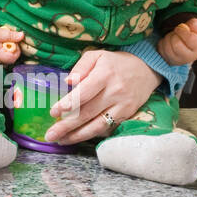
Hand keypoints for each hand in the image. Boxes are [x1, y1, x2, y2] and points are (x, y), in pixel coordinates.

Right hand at [0, 22, 23, 63]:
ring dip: (9, 44)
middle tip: (8, 37)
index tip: (14, 41)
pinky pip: (5, 51)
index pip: (14, 57)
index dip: (17, 49)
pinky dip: (5, 44)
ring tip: (3, 37)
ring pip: (9, 53)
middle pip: (12, 56)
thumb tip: (22, 36)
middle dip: (13, 46)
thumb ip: (11, 35)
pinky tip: (0, 39)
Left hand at [44, 49, 158, 144]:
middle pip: (88, 112)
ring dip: (77, 135)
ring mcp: (122, 105)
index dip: (68, 104)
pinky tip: (76, 137)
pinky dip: (91, 134)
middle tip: (50, 135)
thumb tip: (68, 81)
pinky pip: (106, 128)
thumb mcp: (97, 55)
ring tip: (61, 140)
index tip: (53, 112)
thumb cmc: (115, 62)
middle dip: (67, 126)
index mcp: (105, 74)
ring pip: (97, 125)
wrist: (146, 69)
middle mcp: (115, 91)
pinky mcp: (127, 114)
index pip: (84, 92)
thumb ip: (81, 66)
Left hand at [157, 18, 196, 65]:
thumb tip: (188, 26)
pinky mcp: (168, 60)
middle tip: (176, 33)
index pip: (190, 39)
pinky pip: (161, 49)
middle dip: (174, 35)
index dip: (182, 31)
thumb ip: (196, 25)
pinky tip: (169, 41)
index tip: (179, 28)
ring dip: (168, 38)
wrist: (190, 48)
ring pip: (167, 47)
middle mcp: (188, 57)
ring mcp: (177, 60)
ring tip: (173, 36)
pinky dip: (163, 42)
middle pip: (176, 44)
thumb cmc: (195, 37)